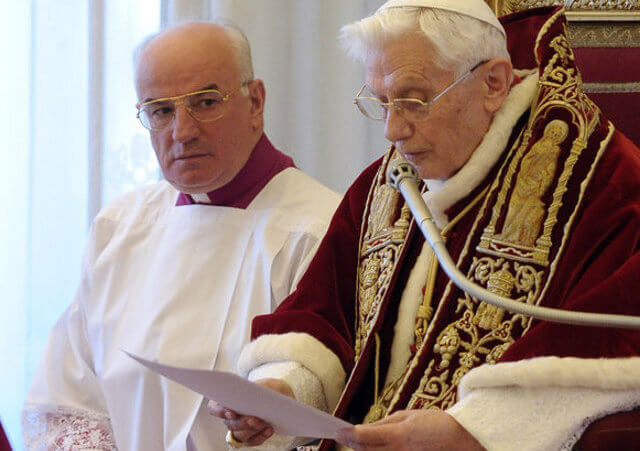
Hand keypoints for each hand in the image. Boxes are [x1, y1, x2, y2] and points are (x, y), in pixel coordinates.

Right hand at [207, 378, 294, 446]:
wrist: (276, 395)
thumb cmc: (264, 387)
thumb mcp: (259, 384)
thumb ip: (252, 390)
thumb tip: (250, 396)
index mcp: (225, 401)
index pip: (213, 408)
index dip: (220, 412)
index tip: (232, 412)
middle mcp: (229, 418)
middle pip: (229, 424)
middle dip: (242, 422)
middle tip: (254, 418)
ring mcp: (238, 430)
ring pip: (240, 435)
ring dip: (252, 429)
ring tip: (264, 422)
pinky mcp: (249, 438)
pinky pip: (253, 440)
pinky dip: (261, 435)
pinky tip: (270, 429)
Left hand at [335, 409, 484, 450]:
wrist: (465, 442)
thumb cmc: (437, 426)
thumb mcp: (409, 417)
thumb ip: (384, 424)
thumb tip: (362, 428)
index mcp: (398, 436)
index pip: (363, 437)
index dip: (347, 434)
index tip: (337, 430)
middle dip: (352, 443)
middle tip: (342, 435)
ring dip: (363, 450)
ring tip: (357, 442)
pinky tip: (374, 448)